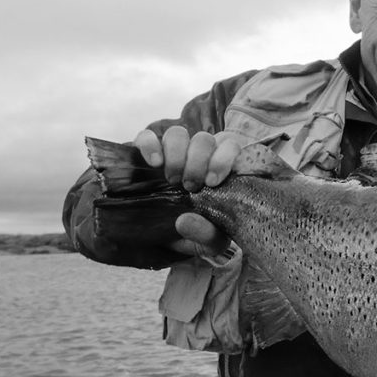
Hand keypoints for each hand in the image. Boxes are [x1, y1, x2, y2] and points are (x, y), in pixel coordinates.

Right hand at [132, 126, 240, 256]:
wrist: (158, 237)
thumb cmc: (192, 234)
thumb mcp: (206, 243)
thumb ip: (207, 236)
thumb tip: (184, 221)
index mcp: (219, 169)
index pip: (230, 145)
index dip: (224, 158)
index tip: (213, 182)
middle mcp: (197, 155)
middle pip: (204, 138)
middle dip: (198, 161)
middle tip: (190, 186)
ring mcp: (171, 152)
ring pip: (178, 133)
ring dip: (176, 154)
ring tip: (172, 179)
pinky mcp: (146, 153)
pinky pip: (146, 136)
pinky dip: (150, 145)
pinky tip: (153, 164)